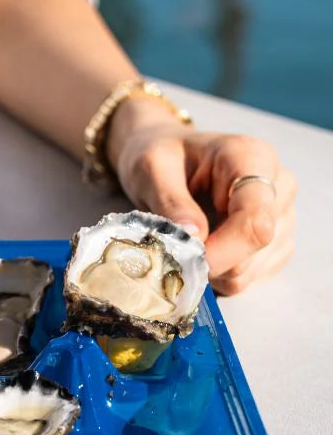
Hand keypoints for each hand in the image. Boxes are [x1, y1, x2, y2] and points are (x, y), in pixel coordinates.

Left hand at [110, 105, 296, 294]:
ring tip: (190, 239)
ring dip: (214, 268)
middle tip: (176, 245)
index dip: (223, 251)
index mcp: (253, 158)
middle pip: (256, 248)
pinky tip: (206, 246)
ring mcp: (283, 216)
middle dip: (212, 259)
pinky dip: (222, 273)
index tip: (187, 258)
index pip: (256, 219)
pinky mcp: (278, 242)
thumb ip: (171, 202)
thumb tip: (195, 239)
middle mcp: (279, 186)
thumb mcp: (151, 168)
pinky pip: (251, 277)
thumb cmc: (162, 157)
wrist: (171, 158)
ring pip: (252, 269)